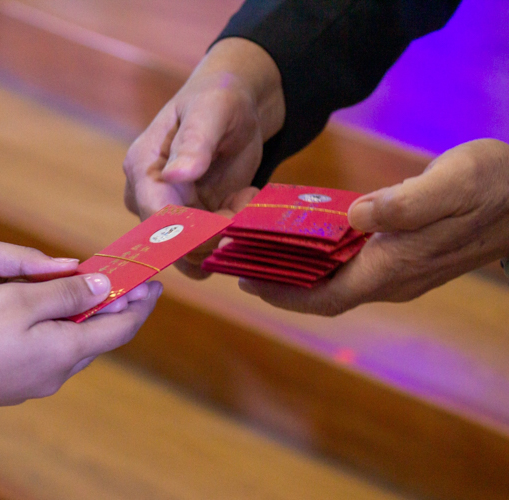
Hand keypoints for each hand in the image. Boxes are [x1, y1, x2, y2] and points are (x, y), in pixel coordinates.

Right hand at [0, 271, 161, 417]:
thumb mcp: (21, 300)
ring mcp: (34, 382)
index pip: (121, 328)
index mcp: (66, 351)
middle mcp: (57, 373)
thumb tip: (106, 287)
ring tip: (87, 291)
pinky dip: (61, 329)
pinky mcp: (13, 384)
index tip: (153, 284)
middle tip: (122, 280)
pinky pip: (50, 352)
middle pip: (99, 338)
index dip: (140, 304)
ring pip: (74, 345)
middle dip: (114, 307)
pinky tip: (46, 315)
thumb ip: (68, 294)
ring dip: (86, 318)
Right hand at [123, 37, 284, 276]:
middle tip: (248, 198)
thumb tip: (175, 175)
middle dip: (215, 232)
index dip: (191, 231)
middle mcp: (146, 196)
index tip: (230, 220)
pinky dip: (229, 234)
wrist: (233, 108)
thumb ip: (195, 142)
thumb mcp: (212, 111)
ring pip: (190, 252)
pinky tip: (242, 200)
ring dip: (225, 235)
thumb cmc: (219, 99)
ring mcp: (166, 212)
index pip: (155, 217)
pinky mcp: (188, 222)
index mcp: (142, 168)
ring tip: (247, 196)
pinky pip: (204, 247)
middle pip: (172, 242)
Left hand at [239, 139, 508, 315]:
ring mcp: (401, 271)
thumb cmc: (496, 185)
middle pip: (323, 294)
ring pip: (336, 282)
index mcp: (395, 267)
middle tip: (240, 263)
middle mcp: (393, 279)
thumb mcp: (453, 183)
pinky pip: (352, 266)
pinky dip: (323, 257)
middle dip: (280, 284)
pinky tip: (308, 237)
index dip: (283, 294)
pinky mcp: (407, 256)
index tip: (245, 281)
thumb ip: (405, 203)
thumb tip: (357, 214)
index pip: (326, 296)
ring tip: (262, 250)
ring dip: (298, 271)